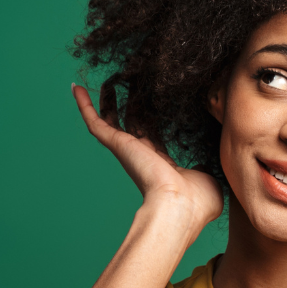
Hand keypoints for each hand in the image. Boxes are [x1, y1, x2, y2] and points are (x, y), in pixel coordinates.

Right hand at [71, 83, 223, 231]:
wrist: (180, 206)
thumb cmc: (196, 202)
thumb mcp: (208, 180)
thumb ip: (205, 168)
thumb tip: (204, 165)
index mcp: (163, 167)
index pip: (153, 141)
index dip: (152, 126)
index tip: (153, 111)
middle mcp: (142, 158)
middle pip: (132, 127)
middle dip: (131, 107)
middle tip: (130, 86)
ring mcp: (128, 151)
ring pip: (112, 122)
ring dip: (108, 101)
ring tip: (108, 81)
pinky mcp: (118, 145)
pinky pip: (96, 123)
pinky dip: (85, 106)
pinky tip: (78, 88)